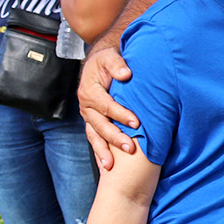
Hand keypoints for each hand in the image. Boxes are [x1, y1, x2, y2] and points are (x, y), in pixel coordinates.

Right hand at [79, 44, 137, 170]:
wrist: (98, 64)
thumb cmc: (107, 61)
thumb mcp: (110, 56)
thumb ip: (117, 63)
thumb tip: (125, 74)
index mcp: (90, 91)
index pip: (106, 106)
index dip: (121, 115)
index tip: (137, 123)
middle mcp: (86, 106)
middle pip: (100, 125)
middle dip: (115, 138)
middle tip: (130, 149)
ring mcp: (88, 116)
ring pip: (94, 136)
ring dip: (103, 151)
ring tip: (111, 166)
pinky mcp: (92, 123)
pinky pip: (94, 139)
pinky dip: (99, 153)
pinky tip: (105, 166)